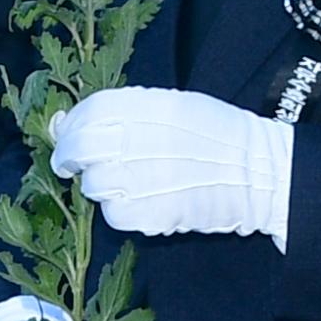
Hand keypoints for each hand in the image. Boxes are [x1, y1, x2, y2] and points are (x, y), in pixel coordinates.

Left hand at [53, 86, 291, 244]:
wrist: (255, 170)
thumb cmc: (216, 134)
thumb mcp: (171, 105)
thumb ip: (121, 111)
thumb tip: (65, 122)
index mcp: (138, 106)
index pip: (83, 115)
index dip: (70, 127)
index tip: (68, 136)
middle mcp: (130, 138)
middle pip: (78, 150)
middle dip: (71, 159)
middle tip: (74, 166)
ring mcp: (135, 178)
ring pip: (93, 186)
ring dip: (104, 185)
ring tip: (132, 182)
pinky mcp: (144, 213)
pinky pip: (113, 215)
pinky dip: (123, 211)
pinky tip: (147, 201)